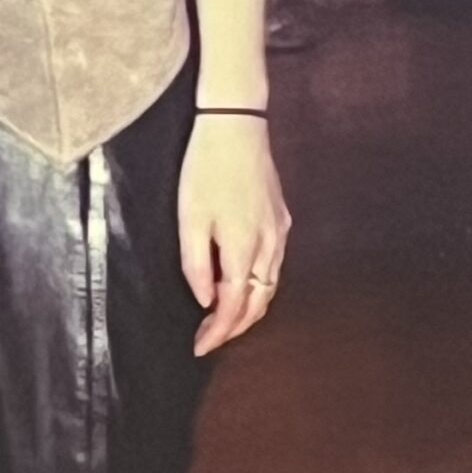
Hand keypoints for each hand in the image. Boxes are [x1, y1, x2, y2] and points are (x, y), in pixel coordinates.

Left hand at [180, 112, 290, 355]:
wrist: (236, 125)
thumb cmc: (206, 167)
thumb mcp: (190, 216)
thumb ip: (197, 262)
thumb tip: (205, 300)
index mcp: (244, 248)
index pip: (233, 307)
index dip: (218, 332)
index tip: (200, 347)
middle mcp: (270, 245)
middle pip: (258, 302)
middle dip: (235, 326)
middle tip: (210, 339)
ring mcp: (280, 231)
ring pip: (269, 285)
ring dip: (249, 307)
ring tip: (224, 319)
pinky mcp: (282, 217)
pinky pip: (274, 264)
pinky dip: (259, 283)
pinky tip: (244, 282)